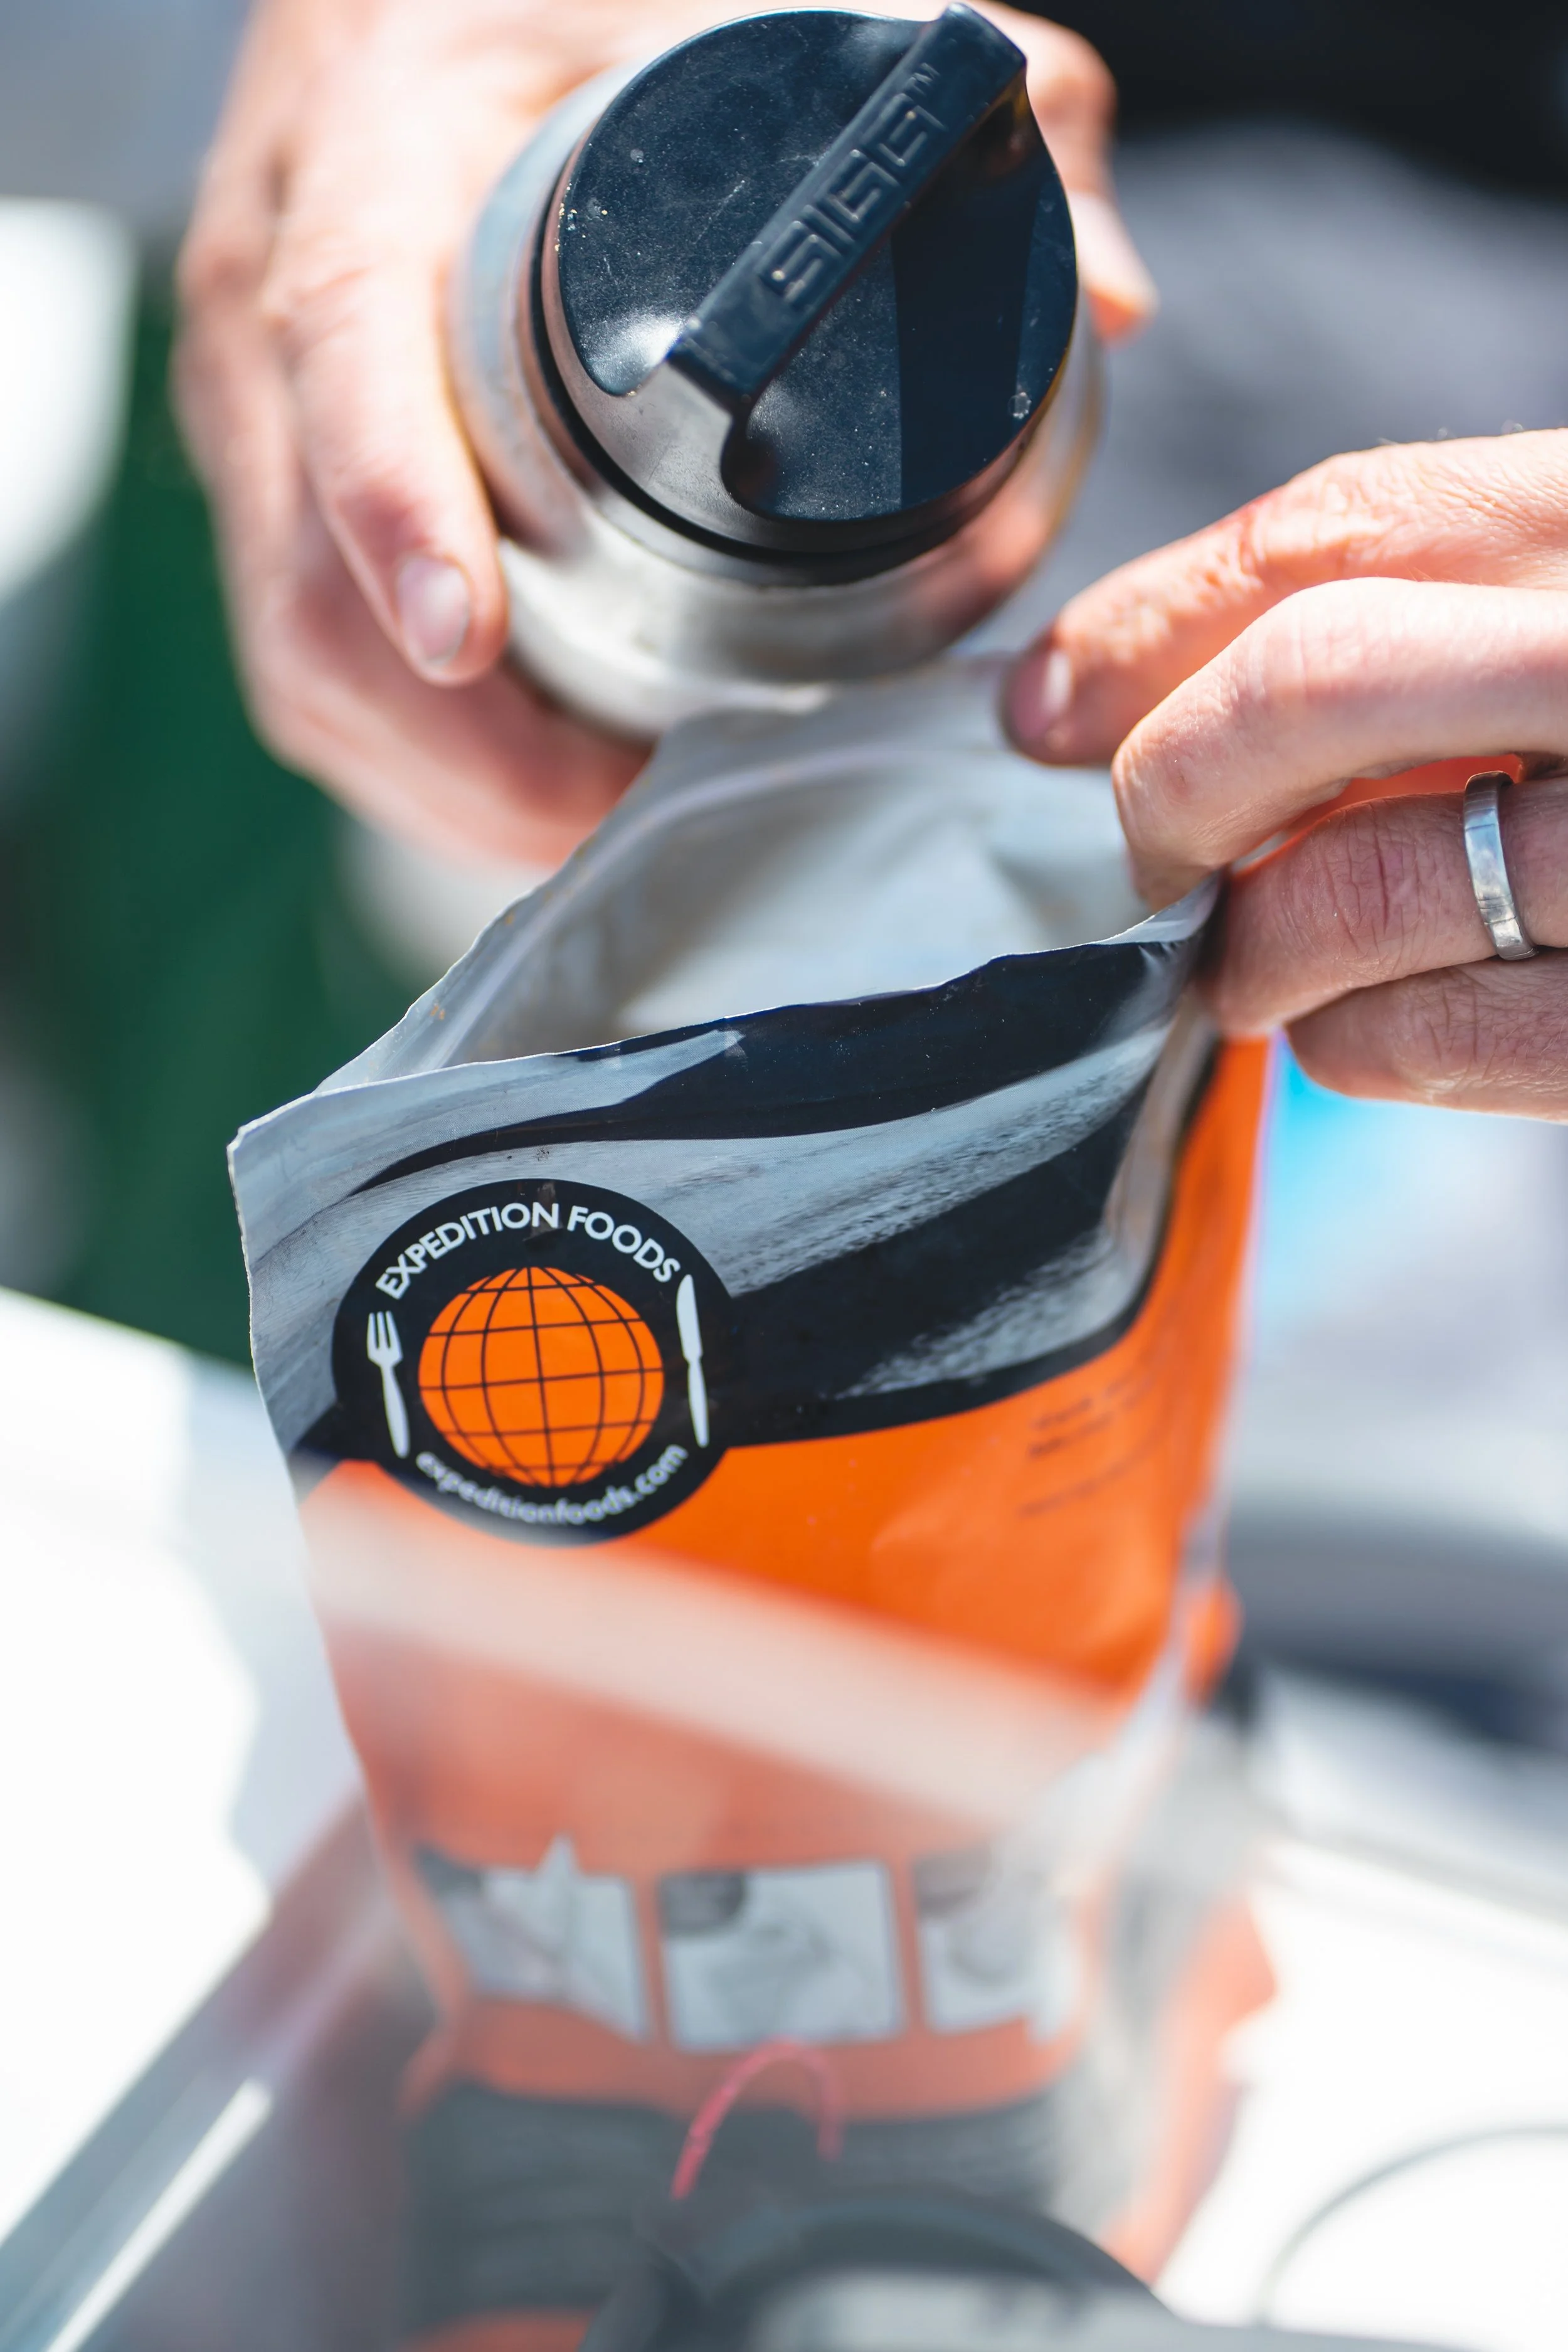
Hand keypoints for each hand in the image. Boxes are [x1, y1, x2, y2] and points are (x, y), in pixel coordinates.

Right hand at [177, 0, 1151, 868]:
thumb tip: (1107, 297)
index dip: (391, 499)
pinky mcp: (281, 505)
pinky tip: (540, 794)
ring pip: (302, 665)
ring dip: (444, 784)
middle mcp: (279, 307)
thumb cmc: (595, 18)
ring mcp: (264, 423)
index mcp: (374, 157)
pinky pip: (311, 678)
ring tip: (609, 825)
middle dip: (459, 740)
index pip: (343, 338)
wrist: (425, 7)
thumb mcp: (758, 9)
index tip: (470, 634)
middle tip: (633, 807)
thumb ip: (961, 106)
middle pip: (305, 579)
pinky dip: (422, 768)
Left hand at [1008, 431, 1567, 1117]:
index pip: (1352, 525)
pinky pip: (1424, 1037)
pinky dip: (1349, 1041)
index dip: (1151, 618)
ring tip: (1250, 962)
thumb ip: (1426, 627)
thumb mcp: (1566, 630)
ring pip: (1350, 883)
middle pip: (1319, 680)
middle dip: (1167, 779)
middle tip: (1129, 850)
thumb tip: (1107, 700)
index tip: (1039, 702)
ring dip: (1251, 945)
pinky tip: (1358, 1025)